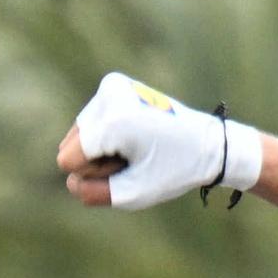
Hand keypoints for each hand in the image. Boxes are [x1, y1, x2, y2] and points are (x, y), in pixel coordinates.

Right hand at [58, 72, 263, 209]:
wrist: (208, 143)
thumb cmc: (175, 170)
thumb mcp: (135, 194)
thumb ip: (94, 194)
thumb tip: (71, 182)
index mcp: (114, 121)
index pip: (68, 159)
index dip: (98, 171)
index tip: (132, 164)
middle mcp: (109, 95)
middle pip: (72, 143)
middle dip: (100, 158)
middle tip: (139, 156)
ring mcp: (111, 85)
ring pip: (80, 132)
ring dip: (105, 147)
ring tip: (140, 145)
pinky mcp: (114, 83)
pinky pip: (92, 120)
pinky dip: (109, 133)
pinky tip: (137, 133)